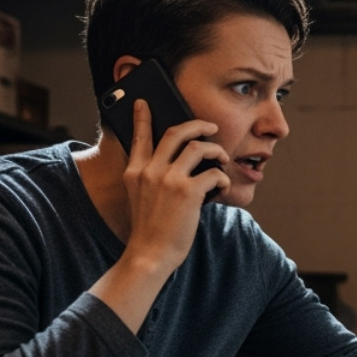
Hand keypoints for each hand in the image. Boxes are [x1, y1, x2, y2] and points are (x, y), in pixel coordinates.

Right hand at [120, 98, 229, 274]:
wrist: (149, 254)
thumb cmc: (150, 229)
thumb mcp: (139, 197)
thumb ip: (149, 178)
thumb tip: (177, 163)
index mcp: (135, 171)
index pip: (139, 136)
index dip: (142, 117)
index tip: (143, 103)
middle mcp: (150, 170)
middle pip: (177, 133)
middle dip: (198, 125)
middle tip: (211, 127)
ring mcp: (169, 180)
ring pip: (198, 148)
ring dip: (216, 151)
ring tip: (222, 160)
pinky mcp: (188, 193)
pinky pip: (213, 174)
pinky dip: (222, 179)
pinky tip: (222, 188)